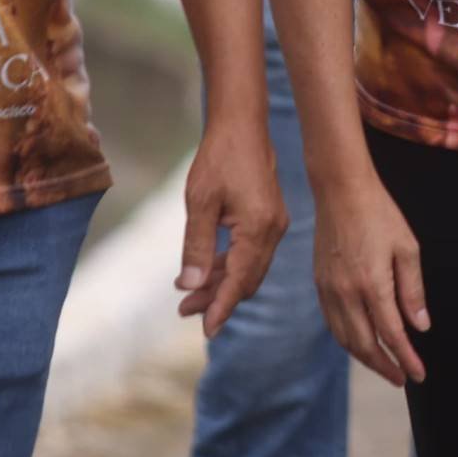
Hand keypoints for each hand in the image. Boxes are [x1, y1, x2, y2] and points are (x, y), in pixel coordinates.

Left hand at [176, 122, 288, 337]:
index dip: (221, 307)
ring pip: (249, 268)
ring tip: (187, 296)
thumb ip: (197, 246)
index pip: (239, 282)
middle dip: (217, 299)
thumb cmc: (219, 159)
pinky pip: (250, 253)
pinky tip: (206, 269)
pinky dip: (229, 265)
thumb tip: (191, 285)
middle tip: (184, 312)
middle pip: (247, 280)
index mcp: (258, 229)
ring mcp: (274, 225)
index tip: (206, 331)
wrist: (242, 126)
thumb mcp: (200, 203)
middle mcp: (272, 231)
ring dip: (221, 283)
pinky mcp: (268, 218)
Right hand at [313, 177, 428, 386]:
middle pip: (365, 345)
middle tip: (402, 379)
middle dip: (385, 367)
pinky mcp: (320, 284)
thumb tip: (420, 326)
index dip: (406, 358)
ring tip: (385, 366)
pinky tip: (361, 343)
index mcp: (372, 284)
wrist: (341, 191)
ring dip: (365, 358)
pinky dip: (348, 341)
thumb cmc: (380, 215)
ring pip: (346, 339)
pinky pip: (333, 324)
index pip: (391, 334)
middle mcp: (346, 293)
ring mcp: (329, 290)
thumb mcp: (407, 248)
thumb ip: (412, 290)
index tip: (418, 374)